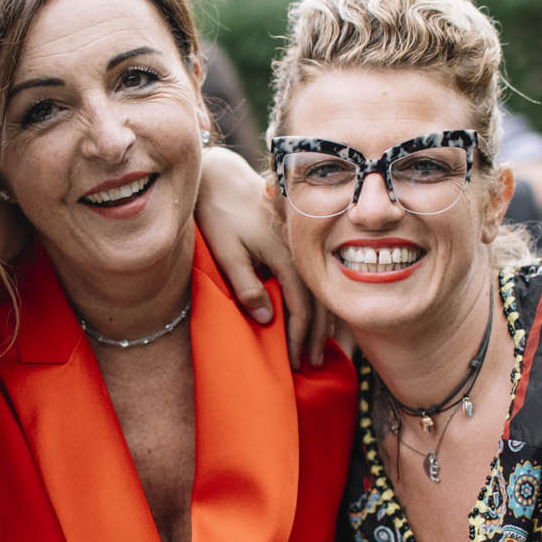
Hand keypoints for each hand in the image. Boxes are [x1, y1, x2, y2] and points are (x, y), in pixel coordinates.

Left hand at [194, 147, 328, 368]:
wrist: (223, 177)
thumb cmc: (219, 214)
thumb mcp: (226, 252)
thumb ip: (246, 285)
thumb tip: (266, 320)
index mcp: (284, 256)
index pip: (300, 307)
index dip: (298, 338)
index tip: (293, 362)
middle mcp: (298, 252)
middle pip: (318, 302)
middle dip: (315, 336)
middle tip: (310, 364)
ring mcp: (299, 246)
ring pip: (320, 291)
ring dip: (321, 322)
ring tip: (318, 348)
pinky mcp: (294, 243)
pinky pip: (313, 279)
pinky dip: (319, 303)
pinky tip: (318, 318)